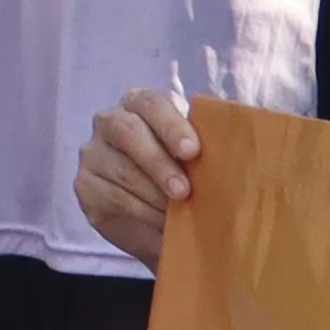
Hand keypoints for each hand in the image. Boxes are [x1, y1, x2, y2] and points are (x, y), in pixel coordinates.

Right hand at [77, 89, 203, 266]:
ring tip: (179, 217)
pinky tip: (159, 225)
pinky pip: (111, 197)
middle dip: (158, 163)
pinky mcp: (85, 186)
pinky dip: (140, 214)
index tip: (193, 151)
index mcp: (140, 105)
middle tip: (184, 192)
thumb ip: (209, 152)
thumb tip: (244, 155)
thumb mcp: (199, 162)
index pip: (151, 104)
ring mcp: (93, 153)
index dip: (171, 126)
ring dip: (153, 196)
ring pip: (120, 169)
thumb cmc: (187, 180)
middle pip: (127, 131)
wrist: (161, 223)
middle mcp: (110, 122)